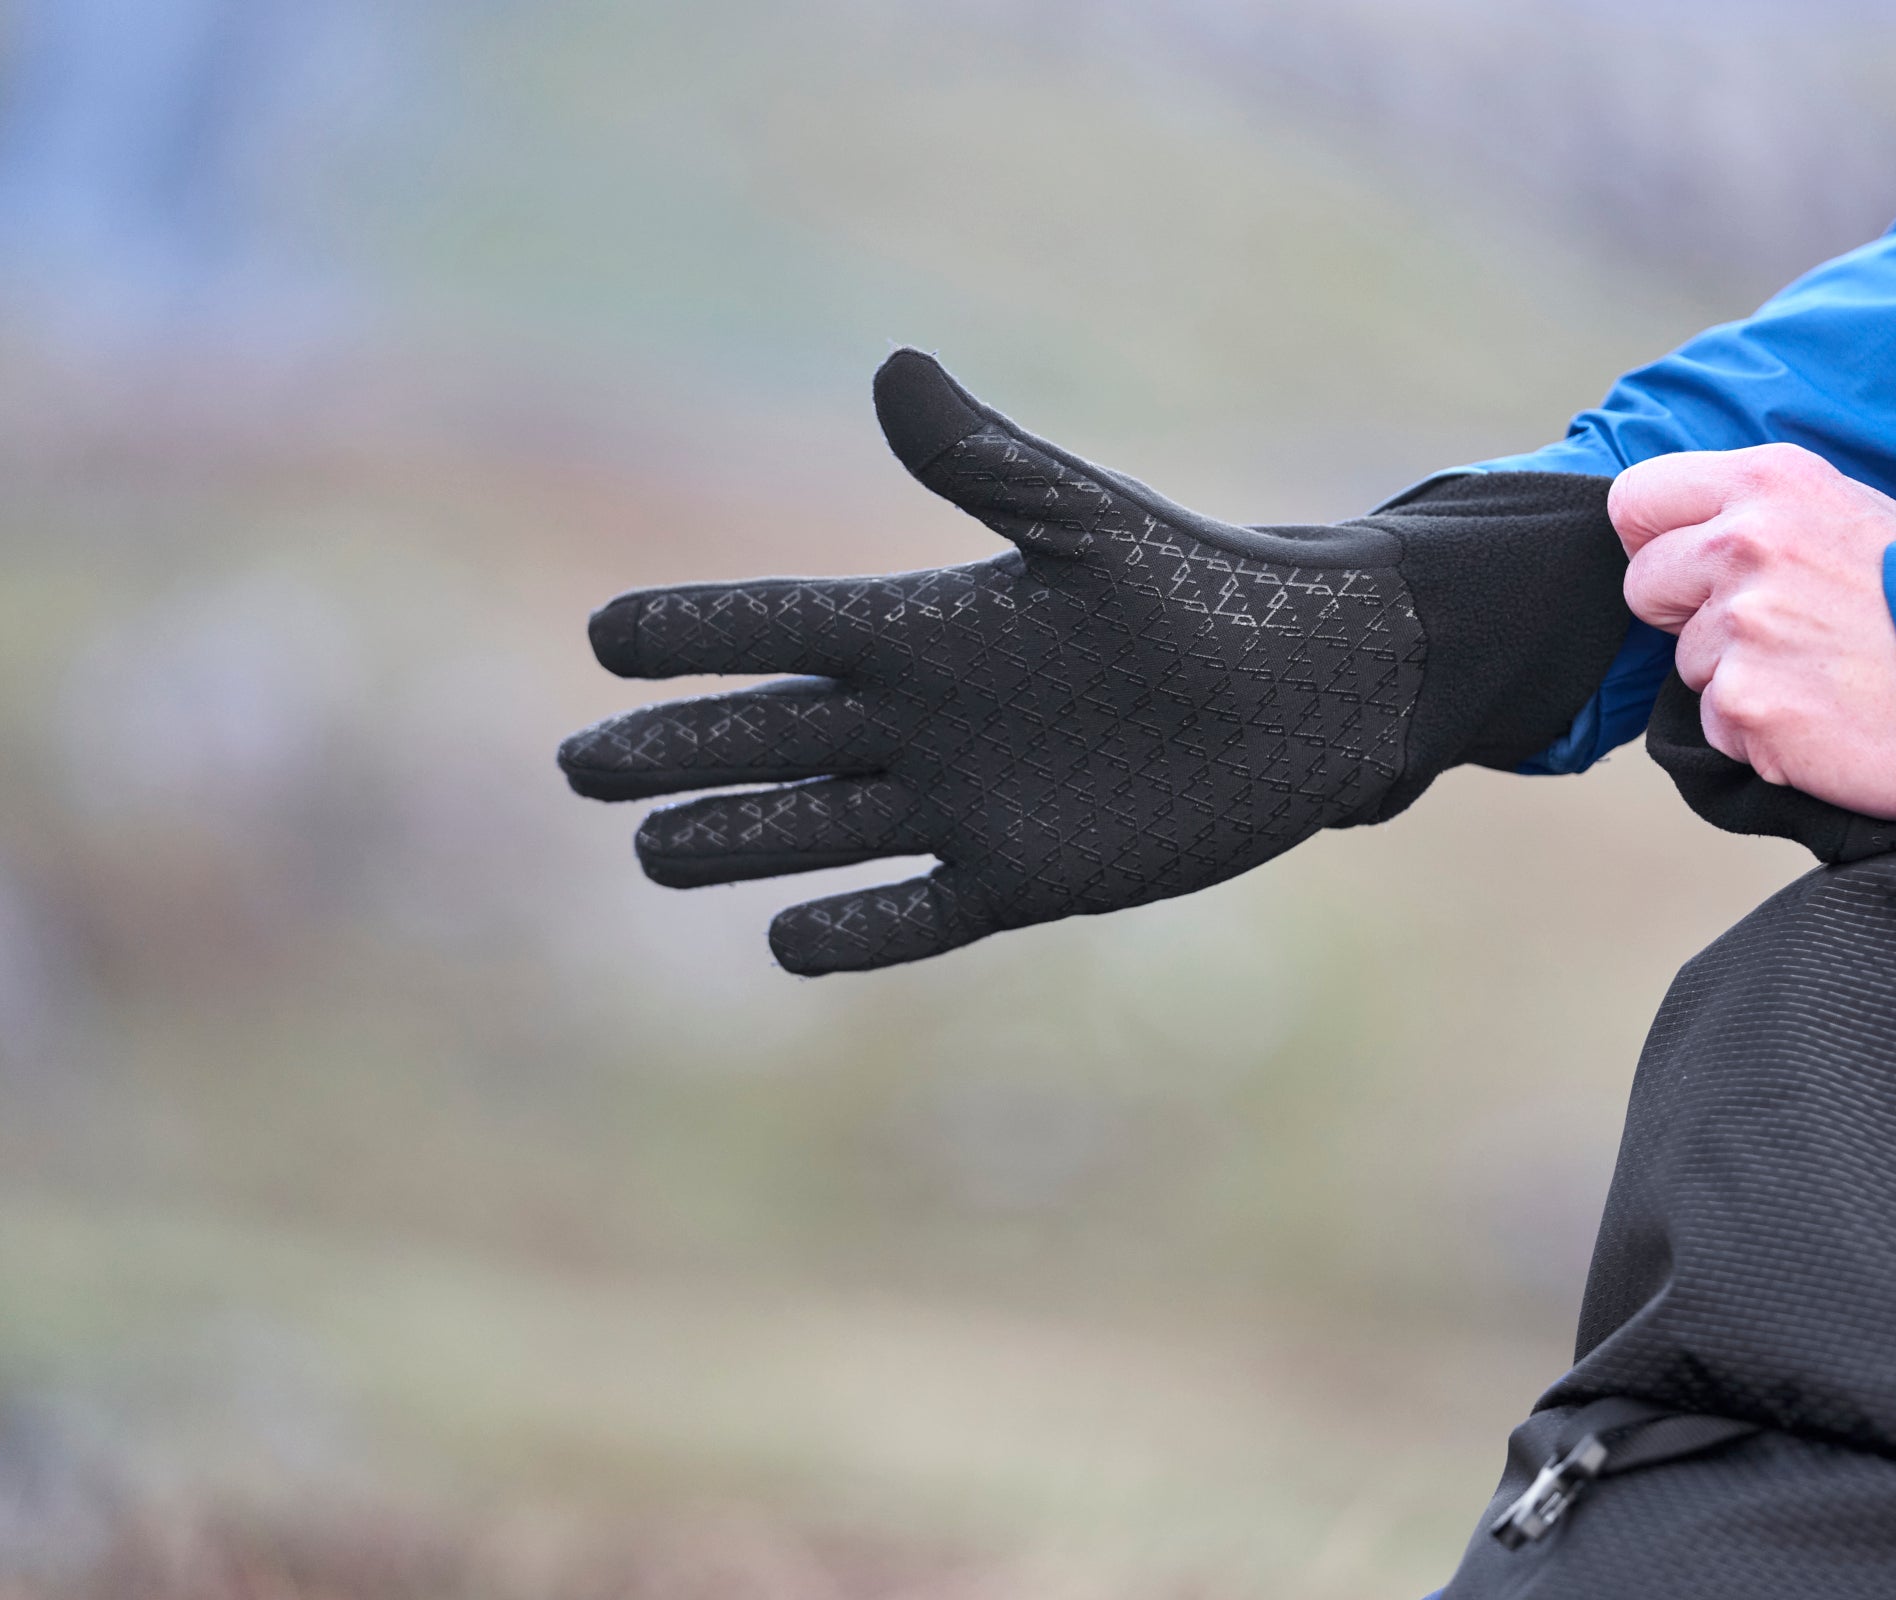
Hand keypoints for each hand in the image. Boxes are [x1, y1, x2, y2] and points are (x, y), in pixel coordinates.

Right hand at [558, 351, 1631, 973]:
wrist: (1313, 694)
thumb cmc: (1208, 591)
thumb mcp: (1094, 526)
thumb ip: (987, 466)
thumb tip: (894, 367)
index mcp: (928, 624)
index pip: (781, 627)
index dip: (696, 634)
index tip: (604, 635)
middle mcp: (928, 717)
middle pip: (770, 737)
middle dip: (678, 750)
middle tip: (582, 766)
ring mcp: (966, 800)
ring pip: (816, 826)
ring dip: (736, 838)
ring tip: (650, 849)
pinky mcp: (1021, 876)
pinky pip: (912, 912)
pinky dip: (852, 928)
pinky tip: (786, 940)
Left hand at [1611, 443, 1895, 822]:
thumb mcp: (1849, 515)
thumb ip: (1761, 515)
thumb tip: (1682, 533)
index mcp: (1769, 482)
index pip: (1637, 499)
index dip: (1655, 541)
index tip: (1686, 568)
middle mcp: (1746, 542)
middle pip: (1645, 586)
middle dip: (1688, 616)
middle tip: (1776, 633)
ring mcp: (1743, 625)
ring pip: (1687, 664)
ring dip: (1740, 680)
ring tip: (1825, 675)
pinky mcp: (1747, 702)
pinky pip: (1718, 726)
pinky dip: (1762, 735)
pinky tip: (1827, 718)